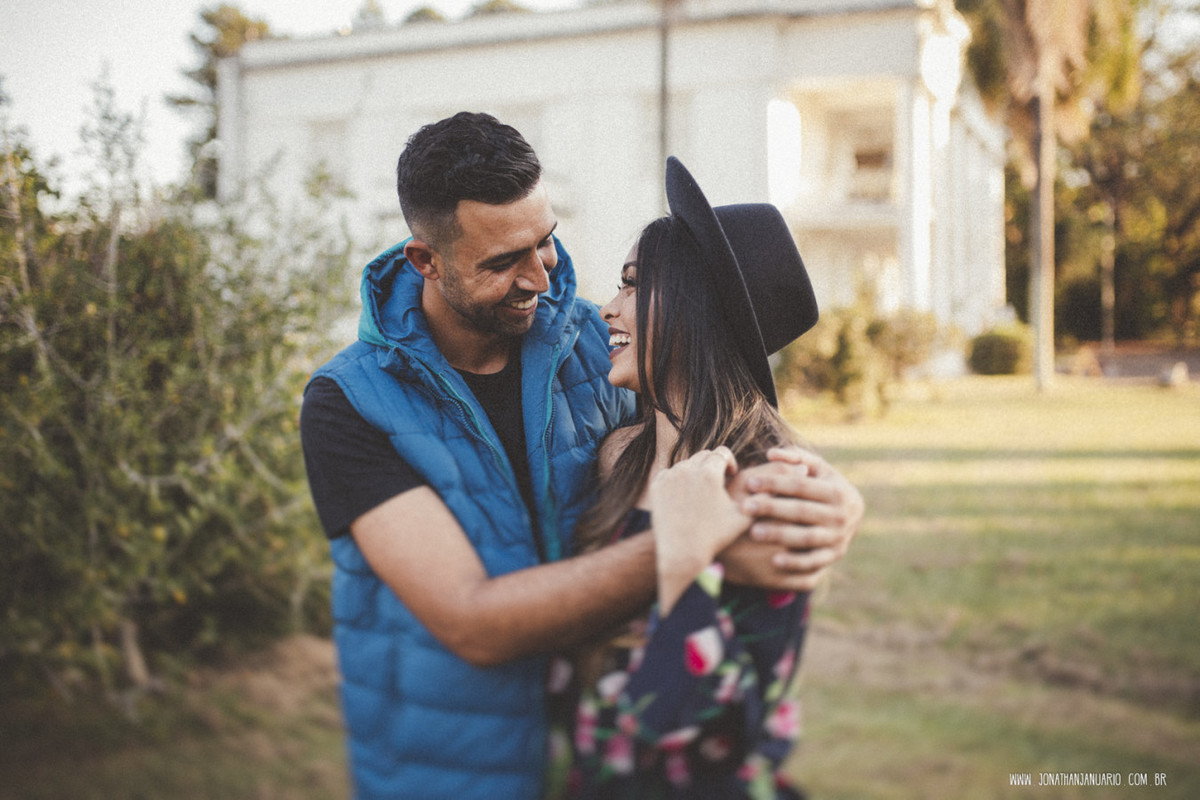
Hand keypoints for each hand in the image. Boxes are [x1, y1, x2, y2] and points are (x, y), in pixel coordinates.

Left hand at [649, 447, 749, 611]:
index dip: (729, 463)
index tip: (732, 476)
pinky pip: (671, 473)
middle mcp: (687, 469)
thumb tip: (783, 483)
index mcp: (709, 473)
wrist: (681, 554)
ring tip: (705, 491)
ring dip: (697, 472)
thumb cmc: (716, 537)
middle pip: (704, 455)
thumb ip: (763, 498)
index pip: (722, 453)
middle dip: (713, 466)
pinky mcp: (657, 486)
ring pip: (687, 464)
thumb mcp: (744, 518)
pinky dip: (680, 480)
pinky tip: (688, 496)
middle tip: (719, 484)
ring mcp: (669, 477)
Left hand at [721, 446, 862, 591]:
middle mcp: (842, 515)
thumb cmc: (823, 486)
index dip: (775, 483)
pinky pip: (814, 561)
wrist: (850, 515)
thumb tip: (771, 453)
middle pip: (802, 511)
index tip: (750, 482)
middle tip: (745, 507)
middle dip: (772, 508)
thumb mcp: (817, 469)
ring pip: (807, 537)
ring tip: (754, 532)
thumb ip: (796, 458)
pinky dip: (796, 562)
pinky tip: (774, 560)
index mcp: (837, 491)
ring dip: (781, 534)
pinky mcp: (833, 555)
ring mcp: (839, 537)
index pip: (801, 485)